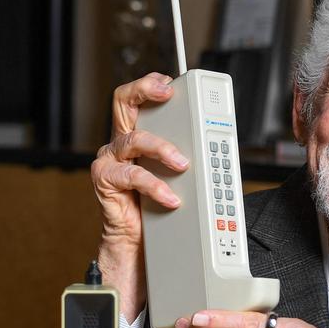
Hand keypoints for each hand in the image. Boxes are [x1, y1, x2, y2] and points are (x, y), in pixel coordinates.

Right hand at [91, 73, 188, 319]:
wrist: (139, 246)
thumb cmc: (160, 210)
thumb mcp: (181, 179)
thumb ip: (193, 158)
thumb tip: (223, 148)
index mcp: (139, 136)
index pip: (140, 99)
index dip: (153, 84)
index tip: (173, 80)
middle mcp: (122, 143)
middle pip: (124, 101)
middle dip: (146, 90)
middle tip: (167, 92)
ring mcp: (111, 161)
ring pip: (134, 139)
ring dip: (162, 148)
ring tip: (183, 164)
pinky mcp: (105, 182)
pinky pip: (131, 176)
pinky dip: (155, 186)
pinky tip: (171, 197)